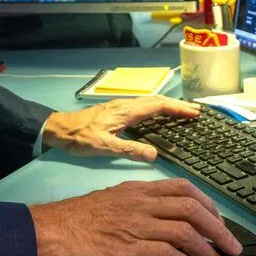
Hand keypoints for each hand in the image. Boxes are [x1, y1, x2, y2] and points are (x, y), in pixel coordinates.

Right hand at [29, 179, 242, 255]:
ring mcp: (135, 225)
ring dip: (207, 250)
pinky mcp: (128, 248)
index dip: (208, 204)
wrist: (53, 229)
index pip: (183, 188)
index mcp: (138, 190)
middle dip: (218, 229)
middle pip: (191, 209)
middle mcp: (141, 203)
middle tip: (231, 247)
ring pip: (184, 232)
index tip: (219, 220)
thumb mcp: (114, 200)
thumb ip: (140, 205)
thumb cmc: (80, 218)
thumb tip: (166, 220)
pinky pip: (165, 253)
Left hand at [42, 95, 199, 161]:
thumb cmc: (81, 138)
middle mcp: (126, 105)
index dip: (177, 108)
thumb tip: (155, 154)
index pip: (157, 106)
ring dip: (167, 105)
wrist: (59, 128)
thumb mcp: (105, 147)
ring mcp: (120, 106)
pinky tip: (158, 116)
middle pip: (156, 101)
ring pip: (149, 102)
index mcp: (126, 111)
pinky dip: (156, 108)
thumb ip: (130, 150)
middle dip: (177, 105)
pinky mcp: (116, 111)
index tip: (194, 112)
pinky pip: (143, 106)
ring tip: (182, 112)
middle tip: (195, 111)